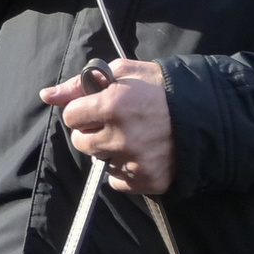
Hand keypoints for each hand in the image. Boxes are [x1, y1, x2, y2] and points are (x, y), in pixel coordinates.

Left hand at [42, 58, 173, 194]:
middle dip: (92, 131)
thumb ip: (80, 83)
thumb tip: (47, 95)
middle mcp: (120, 137)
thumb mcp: (123, 72)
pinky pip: (117, 180)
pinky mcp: (146, 181)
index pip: (71, 116)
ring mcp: (133, 162)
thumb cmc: (162, 89)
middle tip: (115, 123)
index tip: (98, 107)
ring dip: (109, 150)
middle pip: (81, 142)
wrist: (206, 115)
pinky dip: (124, 170)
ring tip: (133, 137)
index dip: (84, 110)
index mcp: (112, 105)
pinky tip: (141, 154)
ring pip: (99, 161)